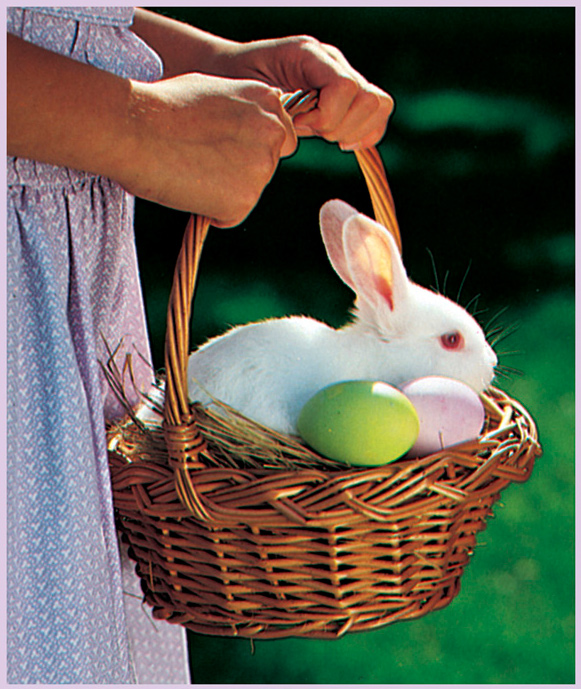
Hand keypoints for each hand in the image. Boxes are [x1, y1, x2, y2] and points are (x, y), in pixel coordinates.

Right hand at [124, 73, 296, 226]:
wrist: (134, 128)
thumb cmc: (160, 106)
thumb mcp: (212, 91)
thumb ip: (239, 110)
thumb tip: (241, 130)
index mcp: (268, 101)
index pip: (280, 137)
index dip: (252, 147)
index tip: (226, 149)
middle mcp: (273, 133)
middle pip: (267, 167)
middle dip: (242, 171)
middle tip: (204, 163)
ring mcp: (261, 168)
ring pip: (249, 192)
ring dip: (225, 191)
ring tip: (189, 171)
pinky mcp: (245, 200)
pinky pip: (230, 215)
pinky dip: (212, 212)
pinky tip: (188, 190)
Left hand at [222, 36, 394, 150]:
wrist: (231, 72)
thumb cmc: (236, 84)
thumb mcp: (250, 94)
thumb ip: (276, 109)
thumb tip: (297, 127)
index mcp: (308, 54)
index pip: (345, 88)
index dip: (326, 117)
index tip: (298, 124)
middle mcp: (332, 60)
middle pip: (369, 99)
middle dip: (341, 126)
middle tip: (313, 131)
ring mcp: (343, 74)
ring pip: (378, 106)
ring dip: (352, 130)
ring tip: (322, 133)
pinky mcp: (347, 93)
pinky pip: (376, 113)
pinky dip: (363, 133)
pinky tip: (338, 139)